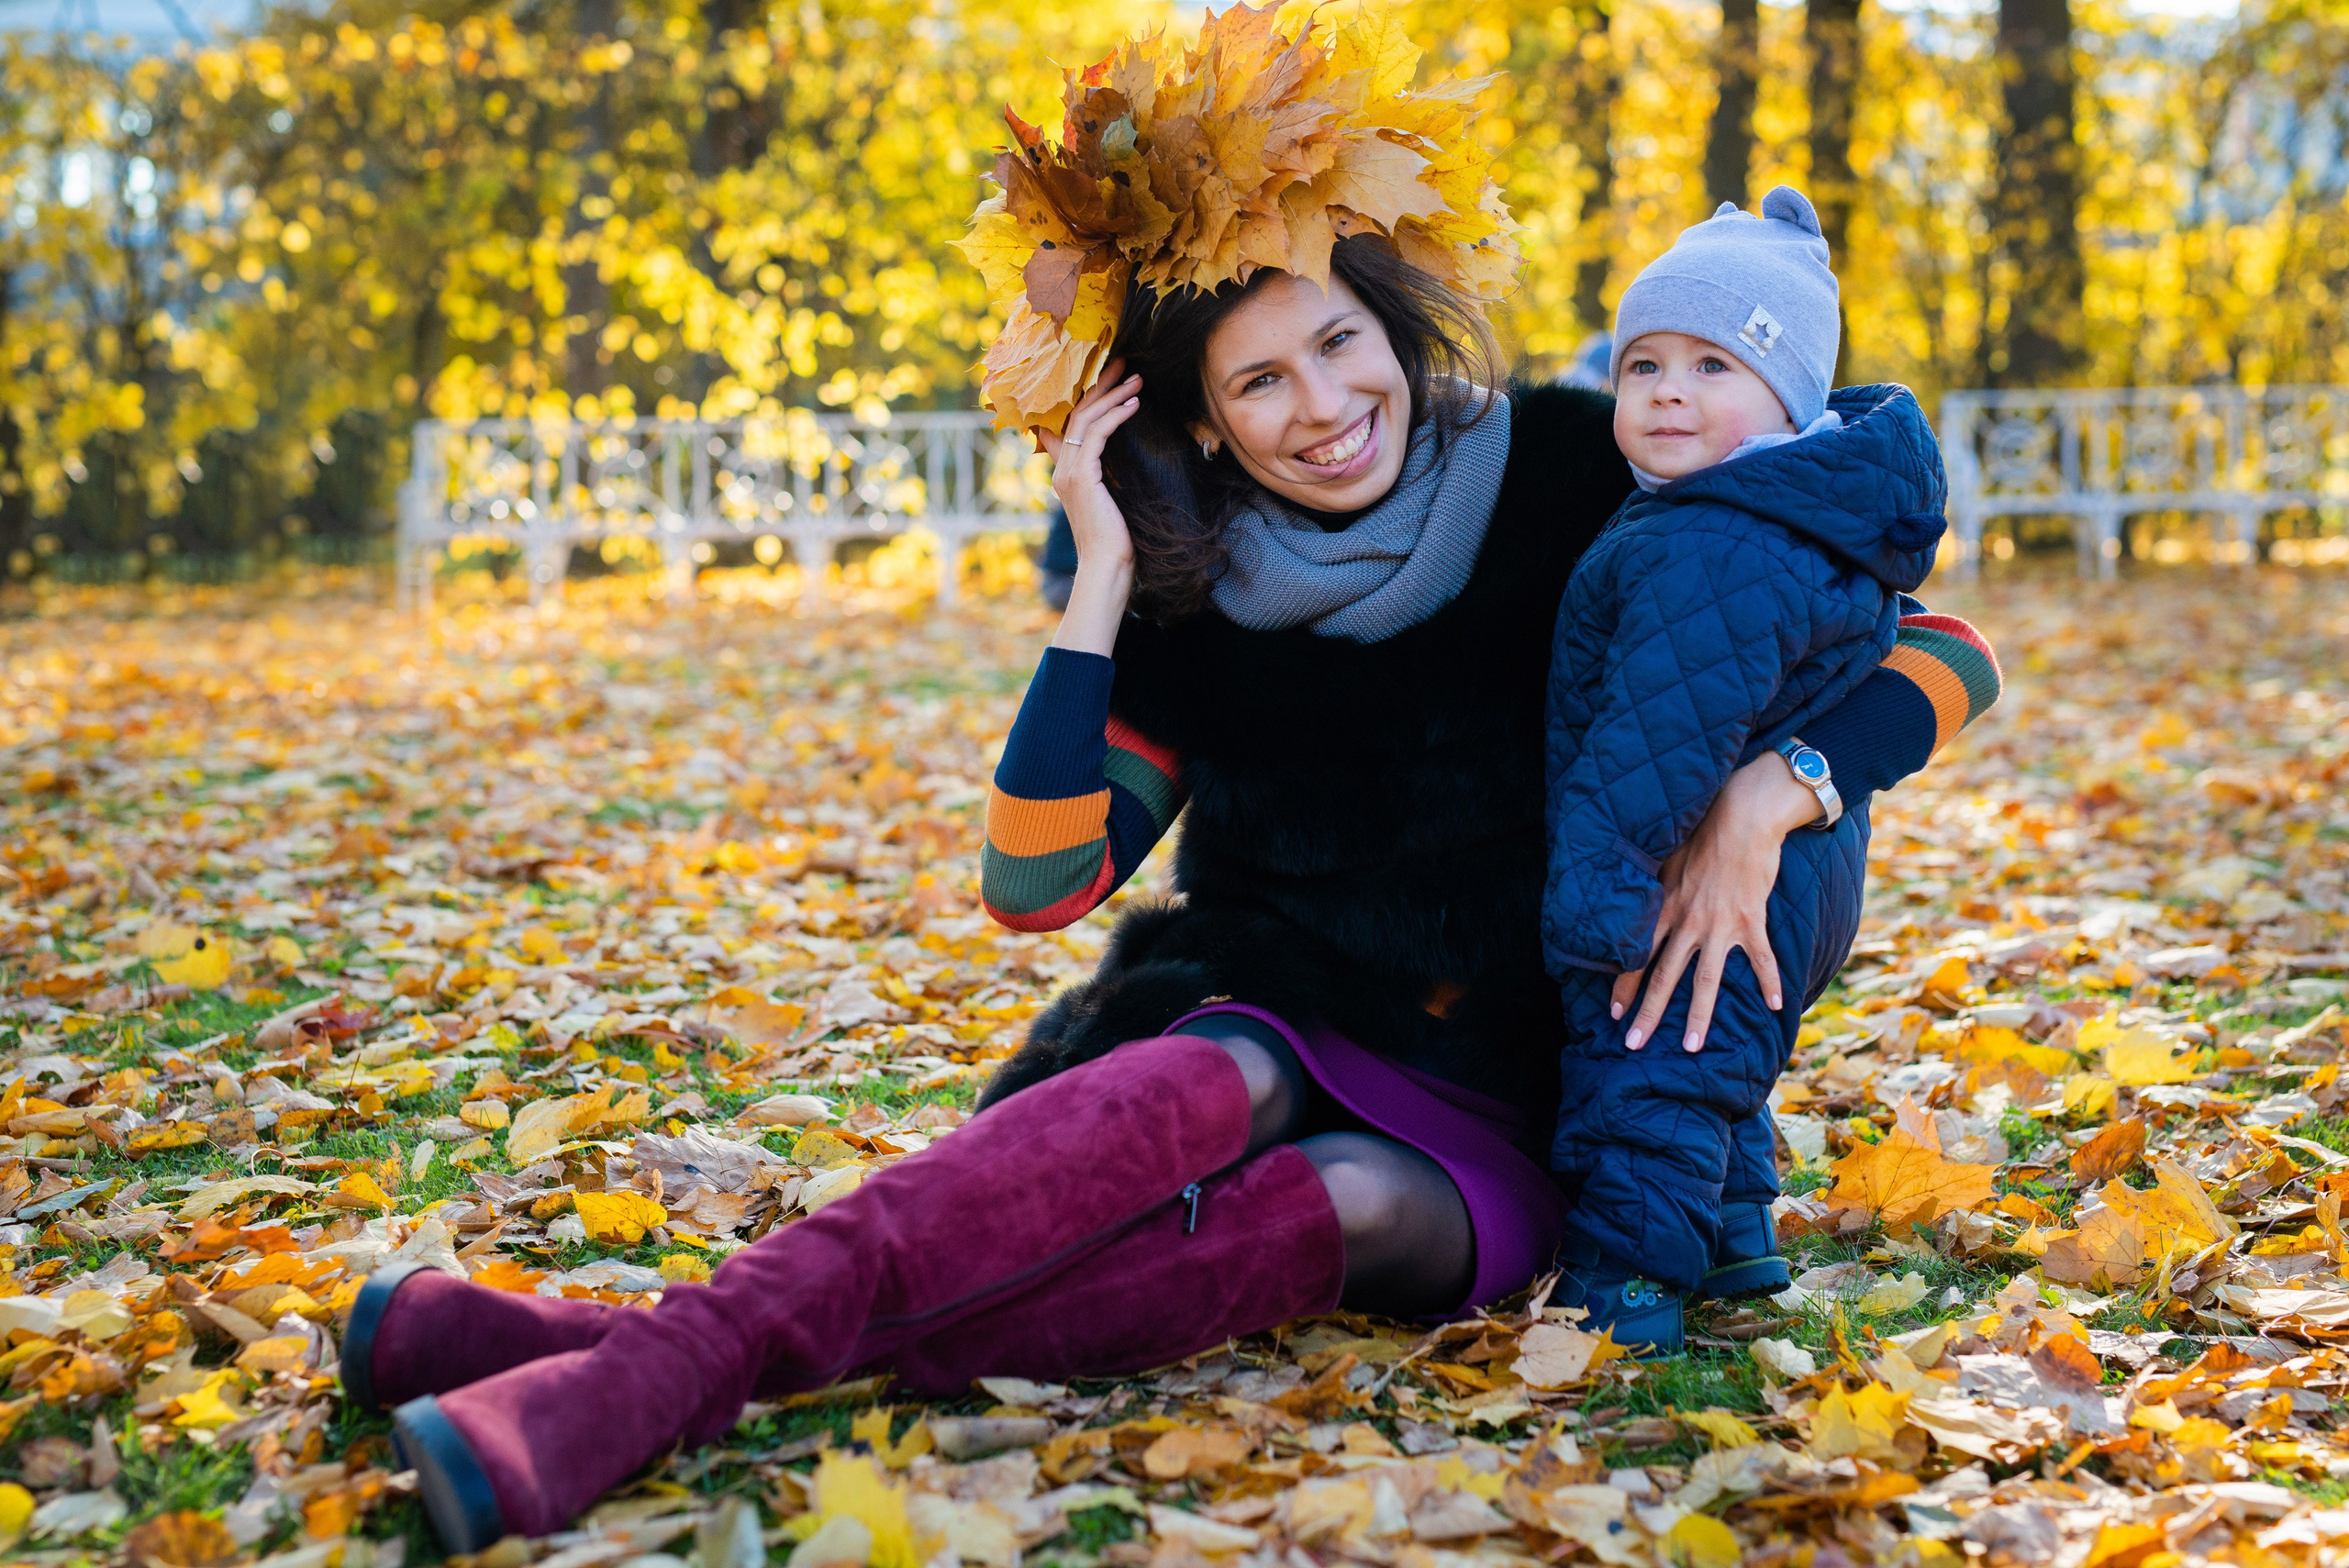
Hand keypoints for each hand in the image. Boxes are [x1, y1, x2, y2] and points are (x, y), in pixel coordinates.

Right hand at [1038, 362, 1142, 654]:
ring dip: (1113, 396)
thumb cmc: (1117, 540)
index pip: (1069, 425)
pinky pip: (1096, 435)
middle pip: (1077, 414)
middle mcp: (1062, 469)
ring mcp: (1069, 473)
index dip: (1086, 399)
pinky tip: (1134, 405)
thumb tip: (1127, 457)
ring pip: (1086, 420)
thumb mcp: (1115, 500)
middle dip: (1101, 386)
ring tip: (1136, 379)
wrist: (1108, 567)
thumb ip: (1113, 476)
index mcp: (1067, 473)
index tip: (1109, 378)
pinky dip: (1116, 416)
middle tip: (1124, 364)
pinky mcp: (1082, 477)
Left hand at [1609, 753, 1820, 1052]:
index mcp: (1665, 909)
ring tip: (1692, 1047)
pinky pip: (1761, 958)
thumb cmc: (1703, 835)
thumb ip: (1654, 890)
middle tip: (1634, 1045)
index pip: (1636, 956)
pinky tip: (1777, 1006)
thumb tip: (1635, 908)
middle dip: (1649, 1014)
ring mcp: (1720, 924)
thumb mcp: (1666, 860)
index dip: (1623, 986)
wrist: (1742, 816)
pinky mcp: (1750, 920)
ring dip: (1699, 1016)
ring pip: (1706, 980)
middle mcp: (1688, 922)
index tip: (1612, 1014)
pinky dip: (1770, 981)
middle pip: (1664, 976)